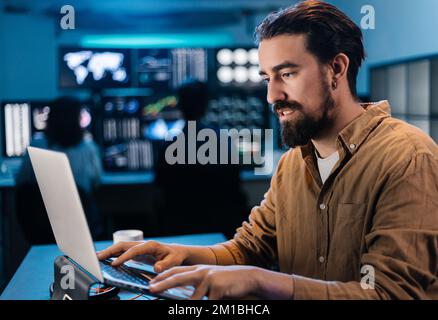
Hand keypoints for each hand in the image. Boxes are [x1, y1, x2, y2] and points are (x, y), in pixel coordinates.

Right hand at [97, 240, 188, 271]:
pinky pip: (122, 252)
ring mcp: (138, 247)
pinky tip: (105, 259)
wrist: (176, 252)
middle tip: (98, 257)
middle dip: (110, 251)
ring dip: (109, 252)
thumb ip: (165, 265)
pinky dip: (113, 254)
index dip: (124, 257)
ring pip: (121, 247)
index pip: (134, 250)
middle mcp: (142, 244)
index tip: (115, 264)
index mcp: (150, 245)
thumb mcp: (173, 261)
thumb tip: (157, 268)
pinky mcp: (136, 252)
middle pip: (123, 245)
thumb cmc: (175, 256)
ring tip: (96, 257)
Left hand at [149, 265, 263, 299]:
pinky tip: (216, 301)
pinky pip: (208, 304)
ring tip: (199, 302)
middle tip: (151, 289)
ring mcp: (209, 279)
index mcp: (198, 269)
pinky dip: (211, 306)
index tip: (151, 283)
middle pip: (178, 278)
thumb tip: (181, 295)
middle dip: (163, 284)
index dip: (162, 276)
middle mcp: (201, 271)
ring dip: (193, 306)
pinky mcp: (217, 288)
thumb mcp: (209, 280)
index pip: (176, 271)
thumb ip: (195, 284)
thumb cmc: (226, 282)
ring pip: (194, 299)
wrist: (247, 277)